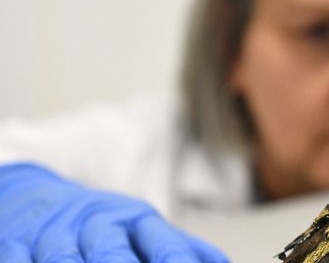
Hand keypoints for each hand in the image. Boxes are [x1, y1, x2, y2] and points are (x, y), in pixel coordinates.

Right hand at [0, 162, 228, 262]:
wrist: (36, 198)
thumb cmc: (104, 226)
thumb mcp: (144, 231)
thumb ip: (185, 250)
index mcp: (136, 220)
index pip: (161, 244)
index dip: (175, 262)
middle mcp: (97, 224)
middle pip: (111, 252)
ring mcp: (54, 235)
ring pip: (63, 258)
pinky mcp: (14, 244)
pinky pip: (16, 260)